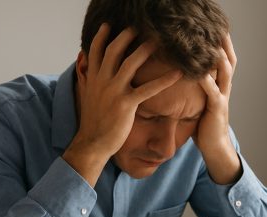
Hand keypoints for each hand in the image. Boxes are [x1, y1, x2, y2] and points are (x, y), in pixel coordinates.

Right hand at [64, 24, 181, 186]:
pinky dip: (164, 80)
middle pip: (114, 50)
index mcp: (93, 79)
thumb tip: (93, 72)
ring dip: (145, 50)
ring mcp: (114, 91)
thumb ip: (92, 82)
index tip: (108, 25)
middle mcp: (102, 81)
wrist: (92, 142)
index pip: (95, 50)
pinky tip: (177, 74)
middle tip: (139, 27)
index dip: (102, 36)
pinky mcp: (126, 104)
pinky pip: (148, 88)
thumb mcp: (89, 97)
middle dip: (126, 36)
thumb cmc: (94, 122)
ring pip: (130, 63)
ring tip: (158, 41)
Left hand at [195, 34, 241, 184]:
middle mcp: (224, 89)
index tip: (215, 30)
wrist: (214, 148)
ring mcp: (222, 98)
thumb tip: (180, 78)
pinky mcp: (217, 109)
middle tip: (218, 28)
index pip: (224, 60)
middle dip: (224, 44)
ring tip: (211, 42)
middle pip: (229, 60)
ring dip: (218, 56)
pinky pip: (213, 92)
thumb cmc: (204, 127)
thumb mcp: (199, 104)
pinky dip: (207, 80)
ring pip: (225, 72)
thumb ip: (195, 90)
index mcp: (220, 86)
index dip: (222, 45)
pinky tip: (199, 71)